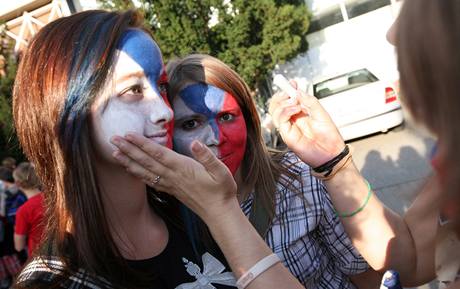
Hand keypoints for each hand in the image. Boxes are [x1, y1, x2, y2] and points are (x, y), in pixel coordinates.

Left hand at [110, 133, 237, 220]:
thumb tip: (195, 143)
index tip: (129, 134)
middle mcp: (173, 176)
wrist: (219, 212)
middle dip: (129, 149)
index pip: (159, 153)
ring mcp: (170, 184)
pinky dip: (137, 174)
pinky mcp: (171, 190)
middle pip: (146, 161)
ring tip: (114, 153)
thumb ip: (207, 157)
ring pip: (145, 171)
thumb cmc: (222, 190)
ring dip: (128, 162)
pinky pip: (150, 181)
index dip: (143, 144)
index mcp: (183, 168)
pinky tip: (130, 170)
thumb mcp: (221, 171)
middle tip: (113, 139)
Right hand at [269, 81, 344, 166]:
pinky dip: (285, 111)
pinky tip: (296, 109)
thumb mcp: (321, 113)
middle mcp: (291, 120)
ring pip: (274, 111)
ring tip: (296, 103)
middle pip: (276, 104)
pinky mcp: (287, 136)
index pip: (287, 99)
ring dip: (283, 103)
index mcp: (299, 114)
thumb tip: (297, 92)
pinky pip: (280, 120)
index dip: (287, 89)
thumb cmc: (329, 136)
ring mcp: (288, 128)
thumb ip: (309, 101)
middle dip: (281, 94)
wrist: (332, 153)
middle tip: (290, 91)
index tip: (292, 82)